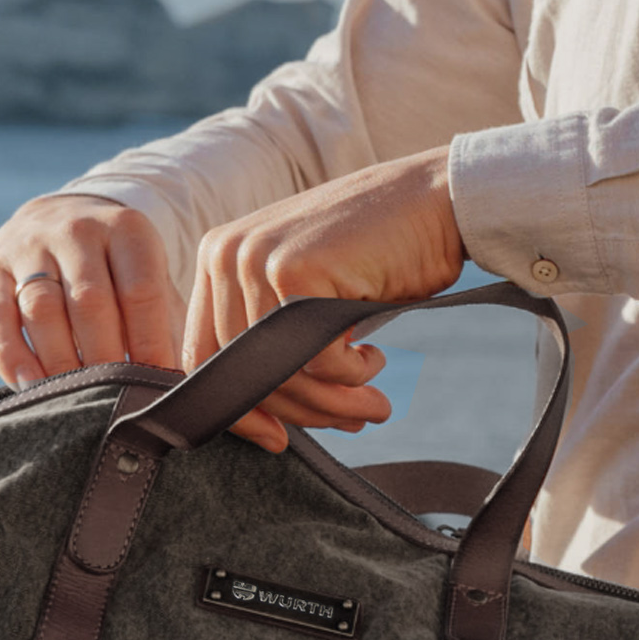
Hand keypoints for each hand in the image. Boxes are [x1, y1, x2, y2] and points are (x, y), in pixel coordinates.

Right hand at [0, 195, 182, 387]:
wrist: (61, 218)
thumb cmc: (118, 270)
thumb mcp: (149, 276)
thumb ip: (164, 323)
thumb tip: (178, 385)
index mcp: (126, 229)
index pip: (141, 291)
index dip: (150, 343)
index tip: (157, 384)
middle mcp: (75, 231)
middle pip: (89, 301)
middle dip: (105, 358)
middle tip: (117, 399)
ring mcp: (28, 248)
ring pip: (42, 309)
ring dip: (61, 361)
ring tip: (78, 399)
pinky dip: (13, 358)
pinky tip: (31, 387)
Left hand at [185, 146, 464, 451]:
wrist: (436, 199)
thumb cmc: (378, 253)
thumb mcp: (308, 296)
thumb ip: (275, 341)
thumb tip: (267, 422)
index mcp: (217, 257)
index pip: (203, 356)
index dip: (238, 410)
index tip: (278, 440)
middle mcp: (225, 254)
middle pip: (242, 372)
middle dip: (301, 412)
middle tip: (351, 421)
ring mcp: (256, 259)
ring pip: (281, 372)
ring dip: (333, 402)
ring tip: (373, 404)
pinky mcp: (295, 272)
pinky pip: (315, 361)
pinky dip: (351, 374)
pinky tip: (374, 356)